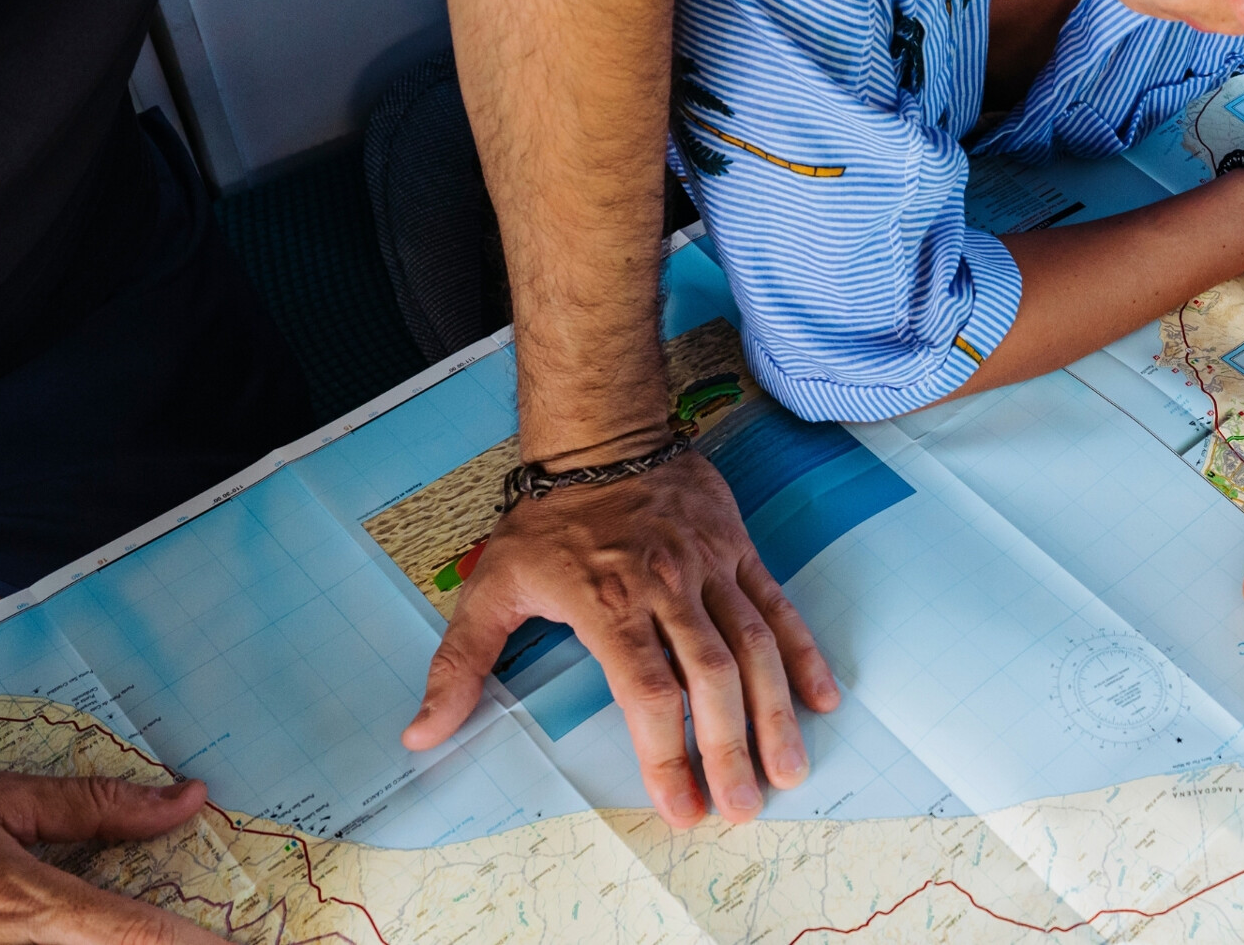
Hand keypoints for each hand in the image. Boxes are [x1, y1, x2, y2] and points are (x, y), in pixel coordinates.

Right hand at [0, 772, 228, 944]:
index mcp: (29, 905)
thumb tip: (184, 799)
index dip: (198, 944)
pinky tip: (120, 930)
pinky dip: (98, 941)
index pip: (135, 933)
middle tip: (228, 933)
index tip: (244, 944)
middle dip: (173, 943)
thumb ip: (95, 804)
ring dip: (140, 941)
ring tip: (183, 928)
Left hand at [401, 450, 841, 827]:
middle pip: (711, 676)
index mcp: (608, 602)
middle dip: (730, 747)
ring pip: (755, 645)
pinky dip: (804, 654)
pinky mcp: (739, 550)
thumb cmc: (545, 521)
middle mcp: (667, 586)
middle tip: (743, 808)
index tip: (681, 807)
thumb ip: (459, 665)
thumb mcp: (489, 588)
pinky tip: (821, 700)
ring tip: (788, 773)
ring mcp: (711, 567)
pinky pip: (779, 605)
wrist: (602, 434)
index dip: (667, 752)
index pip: (647, 690)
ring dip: (775, 712)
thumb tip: (421, 733)